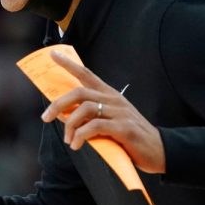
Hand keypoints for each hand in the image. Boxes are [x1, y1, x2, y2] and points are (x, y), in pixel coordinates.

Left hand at [40, 51, 165, 173]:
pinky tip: (77, 145)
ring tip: (69, 140)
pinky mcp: (123, 128)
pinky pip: (95, 126)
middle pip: (79, 93)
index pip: (86, 74)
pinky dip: (81, 136)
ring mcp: (119, 113)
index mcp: (109, 94)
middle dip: (58, 104)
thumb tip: (64, 115)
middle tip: (46, 117)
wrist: (158, 149)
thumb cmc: (130, 136)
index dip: (69, 64)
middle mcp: (114, 99)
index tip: (52, 54)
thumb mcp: (110, 120)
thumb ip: (91, 115)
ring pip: (85, 109)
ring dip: (70, 125)